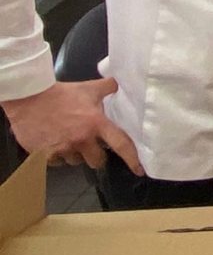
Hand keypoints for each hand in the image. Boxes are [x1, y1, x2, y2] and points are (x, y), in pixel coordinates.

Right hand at [1, 80, 142, 172]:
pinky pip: (57, 163)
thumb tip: (122, 84)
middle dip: (97, 155)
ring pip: (76, 162)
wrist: (30, 99)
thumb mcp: (89, 88)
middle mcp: (81, 140)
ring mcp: (63, 149)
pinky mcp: (45, 156)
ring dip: (76, 154)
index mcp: (96, 124)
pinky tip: (55, 141)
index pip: (120, 144)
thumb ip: (108, 87)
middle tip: (92, 144)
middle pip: (97, 161)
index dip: (132, 158)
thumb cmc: (62, 94)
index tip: (140, 170)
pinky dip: (58, 155)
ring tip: (70, 138)